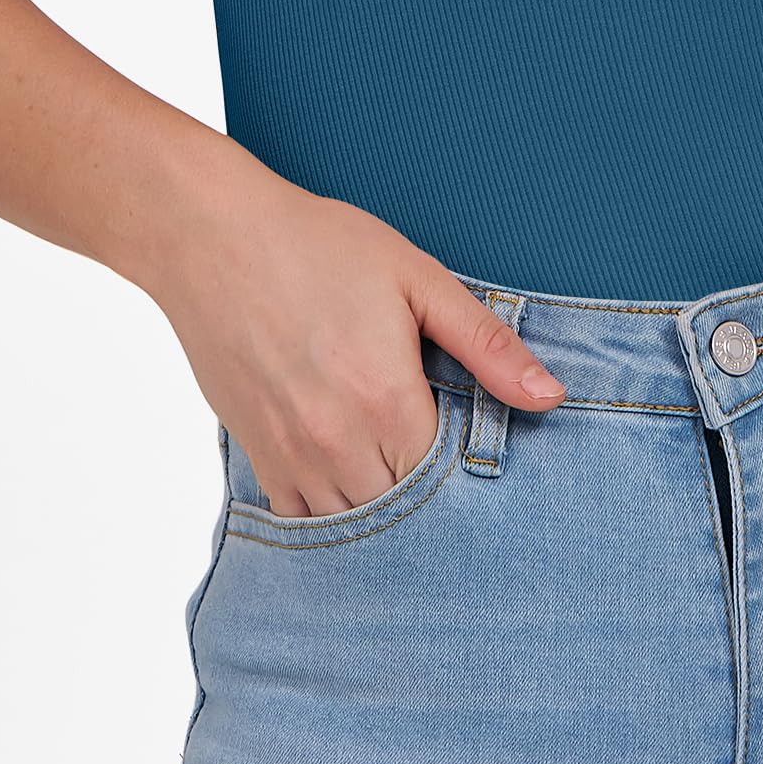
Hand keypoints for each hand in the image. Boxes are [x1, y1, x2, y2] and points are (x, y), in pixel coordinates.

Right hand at [144, 148, 565, 514]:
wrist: (213, 237)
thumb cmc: (318, 245)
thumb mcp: (416, 278)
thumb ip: (485, 344)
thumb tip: (549, 395)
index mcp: (386, 399)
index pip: (450, 481)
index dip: (473, 476)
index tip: (487, 461)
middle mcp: (337, 441)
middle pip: (405, 513)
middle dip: (434, 504)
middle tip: (454, 476)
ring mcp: (290, 454)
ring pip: (353, 526)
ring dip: (386, 514)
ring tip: (409, 482)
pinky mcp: (256, 453)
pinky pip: (301, 519)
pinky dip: (333, 516)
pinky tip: (356, 486)